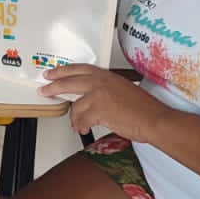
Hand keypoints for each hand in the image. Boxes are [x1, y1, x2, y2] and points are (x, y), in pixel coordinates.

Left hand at [39, 63, 168, 140]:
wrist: (155, 120)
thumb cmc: (144, 109)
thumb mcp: (123, 89)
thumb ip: (105, 89)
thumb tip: (91, 96)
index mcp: (106, 75)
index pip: (78, 69)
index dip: (62, 71)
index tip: (52, 73)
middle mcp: (101, 82)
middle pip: (68, 81)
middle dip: (53, 86)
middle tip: (45, 90)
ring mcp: (98, 95)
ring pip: (75, 106)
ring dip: (75, 118)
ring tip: (78, 124)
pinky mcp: (99, 110)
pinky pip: (82, 120)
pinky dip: (81, 126)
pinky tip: (84, 129)